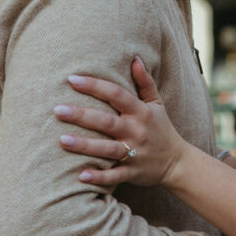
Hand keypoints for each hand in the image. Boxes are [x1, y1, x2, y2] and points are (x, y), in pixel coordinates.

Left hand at [54, 56, 186, 186]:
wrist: (177, 163)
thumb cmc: (161, 129)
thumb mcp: (156, 103)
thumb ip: (145, 82)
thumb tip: (135, 57)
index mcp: (140, 112)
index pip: (116, 94)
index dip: (94, 86)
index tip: (72, 79)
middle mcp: (136, 131)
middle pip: (106, 122)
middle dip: (82, 115)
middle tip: (58, 109)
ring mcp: (134, 154)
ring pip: (106, 149)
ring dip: (85, 145)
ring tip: (62, 140)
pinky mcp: (132, 173)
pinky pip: (113, 176)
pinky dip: (99, 177)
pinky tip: (80, 176)